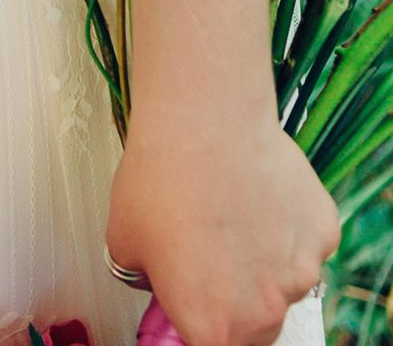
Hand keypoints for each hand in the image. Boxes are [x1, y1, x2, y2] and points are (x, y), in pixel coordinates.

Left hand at [106, 109, 338, 345]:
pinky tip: (258, 193)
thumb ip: (143, 276)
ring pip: (284, 282)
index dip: (200, 321)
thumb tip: (152, 273)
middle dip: (233, 299)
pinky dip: (288, 226)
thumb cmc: (161, 177)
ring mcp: (301, 274)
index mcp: (212, 328)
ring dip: (263, 261)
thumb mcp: (123, 240)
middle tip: (209, 253)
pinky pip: (306, 241)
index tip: (193, 302)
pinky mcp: (322, 234)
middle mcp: (263, 313)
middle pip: (254, 326)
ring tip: (231, 212)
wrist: (204, 121)